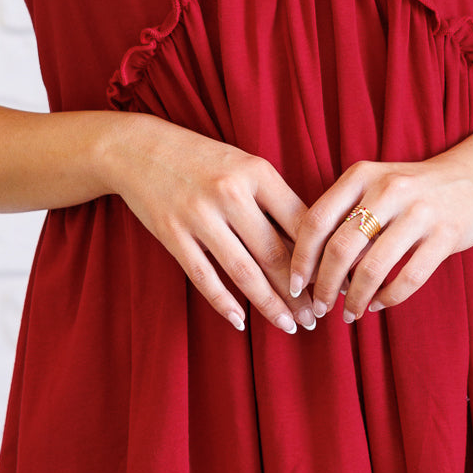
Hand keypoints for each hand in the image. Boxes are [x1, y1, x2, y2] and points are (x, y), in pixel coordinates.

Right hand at [105, 113, 317, 335]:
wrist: (140, 148)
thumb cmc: (202, 158)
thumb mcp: (244, 164)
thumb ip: (274, 198)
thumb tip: (311, 245)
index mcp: (256, 172)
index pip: (300, 222)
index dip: (319, 257)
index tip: (333, 281)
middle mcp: (230, 193)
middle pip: (275, 252)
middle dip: (299, 291)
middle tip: (315, 317)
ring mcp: (199, 216)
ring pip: (244, 271)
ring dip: (270, 304)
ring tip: (290, 325)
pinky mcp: (172, 234)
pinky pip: (204, 277)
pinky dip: (224, 303)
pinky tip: (242, 321)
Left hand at [287, 154, 472, 322]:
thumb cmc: (411, 189)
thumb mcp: (374, 185)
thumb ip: (345, 214)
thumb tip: (311, 265)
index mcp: (361, 175)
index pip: (317, 220)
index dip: (302, 258)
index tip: (295, 285)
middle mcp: (388, 189)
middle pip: (341, 248)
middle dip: (325, 285)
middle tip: (320, 307)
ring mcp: (419, 212)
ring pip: (374, 267)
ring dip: (355, 298)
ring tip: (349, 313)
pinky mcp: (446, 234)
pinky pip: (410, 277)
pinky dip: (388, 297)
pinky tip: (377, 304)